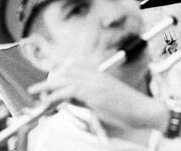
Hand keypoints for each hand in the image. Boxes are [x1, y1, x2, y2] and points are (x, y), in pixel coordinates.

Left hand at [27, 62, 164, 130]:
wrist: (145, 110)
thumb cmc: (129, 108)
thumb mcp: (105, 101)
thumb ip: (88, 98)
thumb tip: (70, 100)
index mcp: (100, 75)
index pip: (74, 69)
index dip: (59, 73)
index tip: (48, 79)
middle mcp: (96, 75)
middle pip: (66, 72)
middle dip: (49, 80)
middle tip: (36, 88)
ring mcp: (95, 84)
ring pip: (65, 80)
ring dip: (48, 86)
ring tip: (35, 92)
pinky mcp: (94, 94)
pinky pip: (69, 92)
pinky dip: (55, 95)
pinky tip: (47, 101)